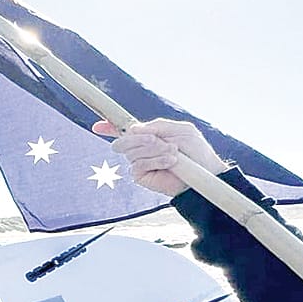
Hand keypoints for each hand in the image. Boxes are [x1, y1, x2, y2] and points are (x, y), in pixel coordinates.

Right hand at [92, 118, 226, 196]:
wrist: (204, 172)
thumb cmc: (196, 151)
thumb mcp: (181, 130)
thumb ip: (158, 126)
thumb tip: (133, 129)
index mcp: (149, 135)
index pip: (125, 130)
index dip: (109, 127)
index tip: (98, 126)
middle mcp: (141, 149)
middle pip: (123, 140)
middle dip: (139, 139)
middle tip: (157, 140)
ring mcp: (140, 162)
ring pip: (131, 151)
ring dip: (153, 149)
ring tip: (172, 152)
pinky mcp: (141, 176)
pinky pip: (138, 164)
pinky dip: (155, 160)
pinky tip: (170, 161)